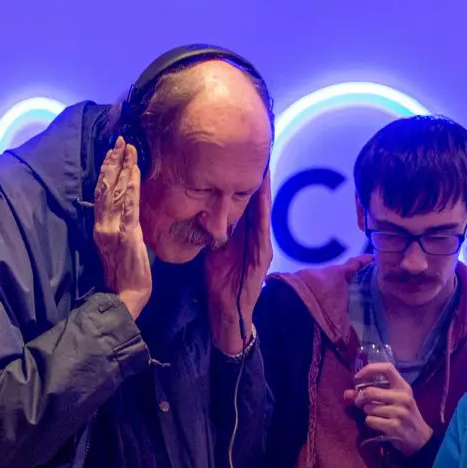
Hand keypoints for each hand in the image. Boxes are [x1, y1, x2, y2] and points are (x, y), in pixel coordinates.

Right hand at [93, 137, 150, 318]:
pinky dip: (131, 188)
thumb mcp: (121, 245)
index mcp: (101, 227)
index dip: (107, 171)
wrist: (126, 295)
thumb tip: (127, 211)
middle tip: (121, 141)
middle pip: (106, 187)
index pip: (102, 193)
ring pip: (116, 192)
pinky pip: (129, 207)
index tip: (112, 152)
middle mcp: (103, 225)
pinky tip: (134, 173)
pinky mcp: (127, 235)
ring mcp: (113, 229)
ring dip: (123, 168)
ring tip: (128, 149)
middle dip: (114, 162)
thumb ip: (121, 227)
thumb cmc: (126, 274)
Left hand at [206, 175, 272, 353]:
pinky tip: (261, 197)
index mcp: (244, 236)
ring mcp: (262, 247)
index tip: (243, 159)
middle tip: (260, 154)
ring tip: (263, 168)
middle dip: (260, 180)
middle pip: (259, 204)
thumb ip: (213, 233)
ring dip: (264, 191)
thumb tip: (202, 211)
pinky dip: (262, 213)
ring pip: (263, 213)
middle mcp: (256, 239)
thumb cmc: (219, 284)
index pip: (247, 204)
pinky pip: (262, 230)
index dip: (247, 183)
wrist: (226, 313)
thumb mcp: (213, 251)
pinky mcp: (263, 257)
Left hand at [344, 364, 433, 456]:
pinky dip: (370, 423)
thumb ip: (371, 395)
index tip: (358, 376)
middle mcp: (403, 397)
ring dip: (367, 412)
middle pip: (370, 391)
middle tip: (361, 403)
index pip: (387, 368)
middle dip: (360, 398)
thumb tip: (346, 394)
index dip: (370, 369)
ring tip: (376, 415)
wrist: (420, 437)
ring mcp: (399, 412)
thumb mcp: (393, 401)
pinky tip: (379, 424)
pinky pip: (370, 421)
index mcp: (403, 387)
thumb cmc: (404, 415)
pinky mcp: (394, 426)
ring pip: (369, 408)